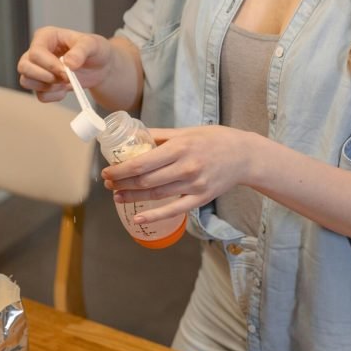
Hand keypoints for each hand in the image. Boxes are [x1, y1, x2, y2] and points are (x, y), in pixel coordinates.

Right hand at [17, 26, 114, 102]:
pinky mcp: (42, 84)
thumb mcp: (93, 45)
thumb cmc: (95, 50)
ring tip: (65, 83)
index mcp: (46, 37)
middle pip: (24, 67)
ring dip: (47, 87)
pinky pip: (39, 95)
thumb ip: (81, 51)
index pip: (35, 52)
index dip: (49, 65)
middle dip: (46, 77)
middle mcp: (37, 51)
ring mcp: (37, 69)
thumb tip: (69, 63)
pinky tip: (64, 90)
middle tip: (65, 78)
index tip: (66, 71)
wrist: (100, 66)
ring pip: (26, 81)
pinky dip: (53, 96)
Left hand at [102, 126, 261, 223]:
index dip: (120, 170)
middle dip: (122, 183)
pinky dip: (154, 216)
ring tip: (117, 195)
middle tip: (107, 183)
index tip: (106, 171)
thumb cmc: (214, 140)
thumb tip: (133, 136)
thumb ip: (160, 136)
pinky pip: (174, 210)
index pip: (142, 162)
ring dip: (132, 197)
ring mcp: (193, 185)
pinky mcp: (200, 198)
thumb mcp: (186, 132)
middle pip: (145, 180)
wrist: (244, 155)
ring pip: (155, 195)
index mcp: (179, 148)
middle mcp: (185, 167)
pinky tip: (138, 218)